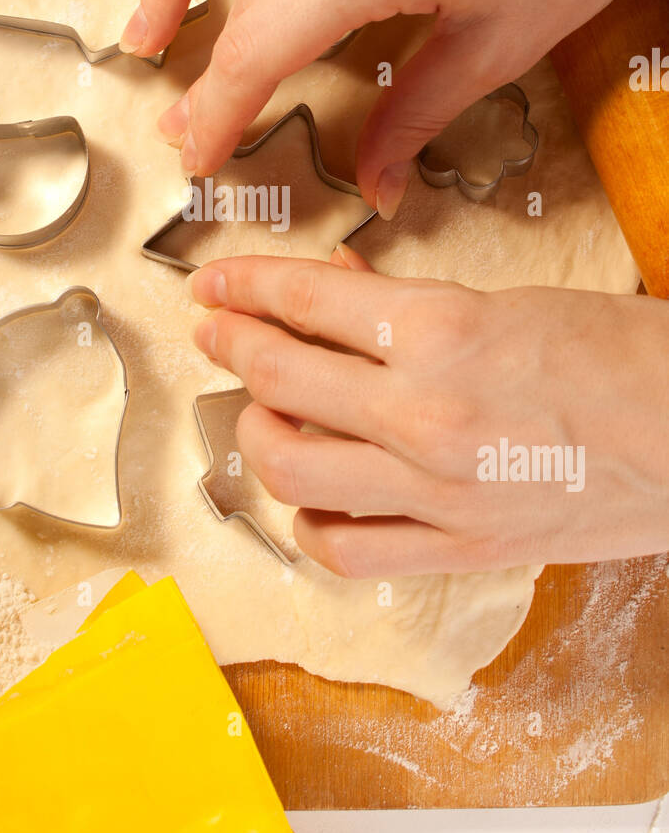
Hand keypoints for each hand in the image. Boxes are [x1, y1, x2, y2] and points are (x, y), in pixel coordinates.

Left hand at [187, 251, 668, 575]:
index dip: (244, 285)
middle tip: (215, 330)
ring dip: (256, 432)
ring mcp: (435, 491)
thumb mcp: (507, 301)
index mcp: (442, 332)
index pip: (304, 301)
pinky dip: (309, 521)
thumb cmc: (620, 355)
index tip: (214, 282)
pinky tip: (312, 496)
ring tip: (257, 411)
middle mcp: (423, 414)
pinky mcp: (458, 548)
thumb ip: (408, 305)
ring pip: (291, 469)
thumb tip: (338, 286)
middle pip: (277, 380)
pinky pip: (345, 550)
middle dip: (230, 345)